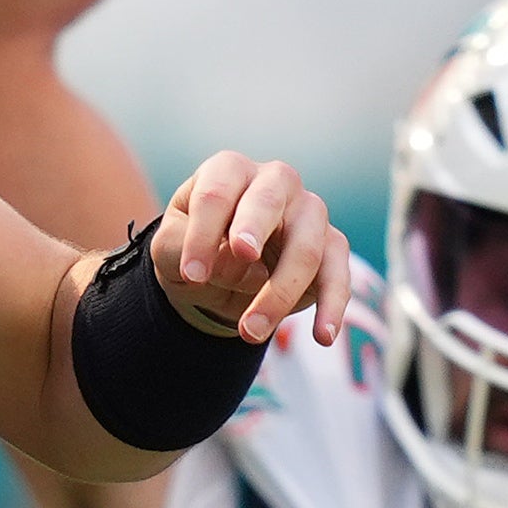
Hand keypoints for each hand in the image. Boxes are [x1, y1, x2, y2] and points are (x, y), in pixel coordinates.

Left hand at [154, 152, 352, 345]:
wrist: (218, 274)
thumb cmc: (194, 249)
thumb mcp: (169, 249)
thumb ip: (183, 248)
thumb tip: (242, 266)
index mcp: (229, 170)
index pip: (216, 194)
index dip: (204, 233)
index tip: (191, 274)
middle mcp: (275, 182)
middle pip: (269, 200)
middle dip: (254, 227)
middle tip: (242, 255)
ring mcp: (309, 213)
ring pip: (306, 245)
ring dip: (280, 293)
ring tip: (251, 332)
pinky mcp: (331, 247)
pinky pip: (338, 275)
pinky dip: (333, 306)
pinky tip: (323, 336)